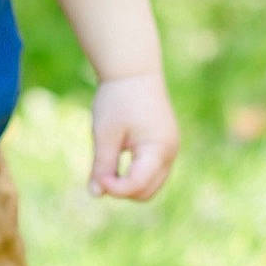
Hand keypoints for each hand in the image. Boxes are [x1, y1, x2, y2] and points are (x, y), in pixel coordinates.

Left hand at [88, 73, 178, 200]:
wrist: (133, 70)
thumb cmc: (118, 99)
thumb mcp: (105, 134)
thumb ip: (102, 165)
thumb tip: (95, 194)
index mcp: (158, 149)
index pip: (138, 185)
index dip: (115, 188)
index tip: (96, 179)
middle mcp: (170, 153)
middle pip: (146, 192)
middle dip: (122, 190)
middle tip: (100, 173)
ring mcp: (170, 149)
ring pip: (150, 184)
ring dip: (128, 183)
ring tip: (107, 165)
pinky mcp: (165, 145)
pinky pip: (151, 171)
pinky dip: (134, 173)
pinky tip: (116, 159)